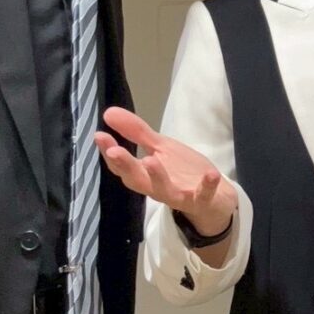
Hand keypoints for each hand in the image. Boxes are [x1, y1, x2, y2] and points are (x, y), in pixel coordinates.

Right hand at [95, 107, 236, 234]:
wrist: (214, 198)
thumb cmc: (179, 172)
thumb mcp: (159, 148)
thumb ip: (136, 133)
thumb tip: (108, 113)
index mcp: (144, 174)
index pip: (121, 165)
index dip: (109, 152)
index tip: (99, 135)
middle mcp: (156, 187)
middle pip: (136, 179)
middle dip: (125, 166)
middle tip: (114, 152)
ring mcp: (179, 195)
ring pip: (164, 190)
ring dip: (157, 176)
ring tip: (150, 160)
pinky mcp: (201, 199)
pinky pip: (203, 195)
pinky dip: (206, 185)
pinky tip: (210, 175)